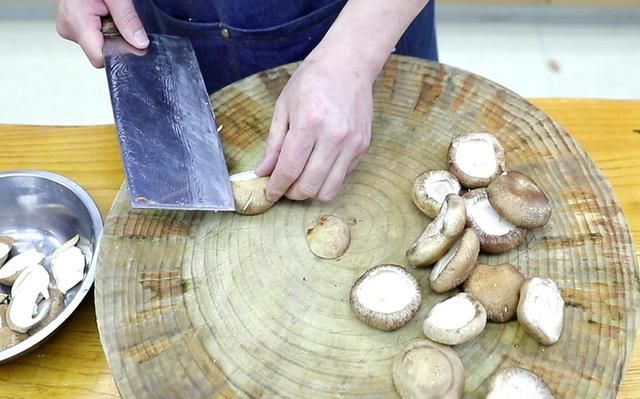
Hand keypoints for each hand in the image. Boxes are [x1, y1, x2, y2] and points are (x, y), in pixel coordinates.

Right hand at [55, 0, 148, 66]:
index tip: (133, 43)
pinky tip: (106, 13)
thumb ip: (128, 19)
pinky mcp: (74, 25)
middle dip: (116, 40)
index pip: (100, 58)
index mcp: (76, 22)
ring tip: (110, 11)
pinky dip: (105, 27)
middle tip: (119, 17)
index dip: (119, 53)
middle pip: (100, 52)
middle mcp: (69, 28)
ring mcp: (70, 27)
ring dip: (111, 32)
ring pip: (99, 44)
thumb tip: (140, 43)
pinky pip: (95, 35)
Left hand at [256, 56, 372, 202]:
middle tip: (283, 186)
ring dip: (311, 192)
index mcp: (309, 123)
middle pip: (309, 186)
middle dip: (292, 193)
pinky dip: (327, 179)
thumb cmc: (312, 81)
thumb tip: (264, 172)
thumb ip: (274, 144)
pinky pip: (342, 177)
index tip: (268, 194)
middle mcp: (334, 136)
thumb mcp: (284, 107)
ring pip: (328, 190)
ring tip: (301, 181)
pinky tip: (318, 165)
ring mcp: (352, 144)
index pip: (289, 170)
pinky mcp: (363, 147)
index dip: (276, 188)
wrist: (348, 64)